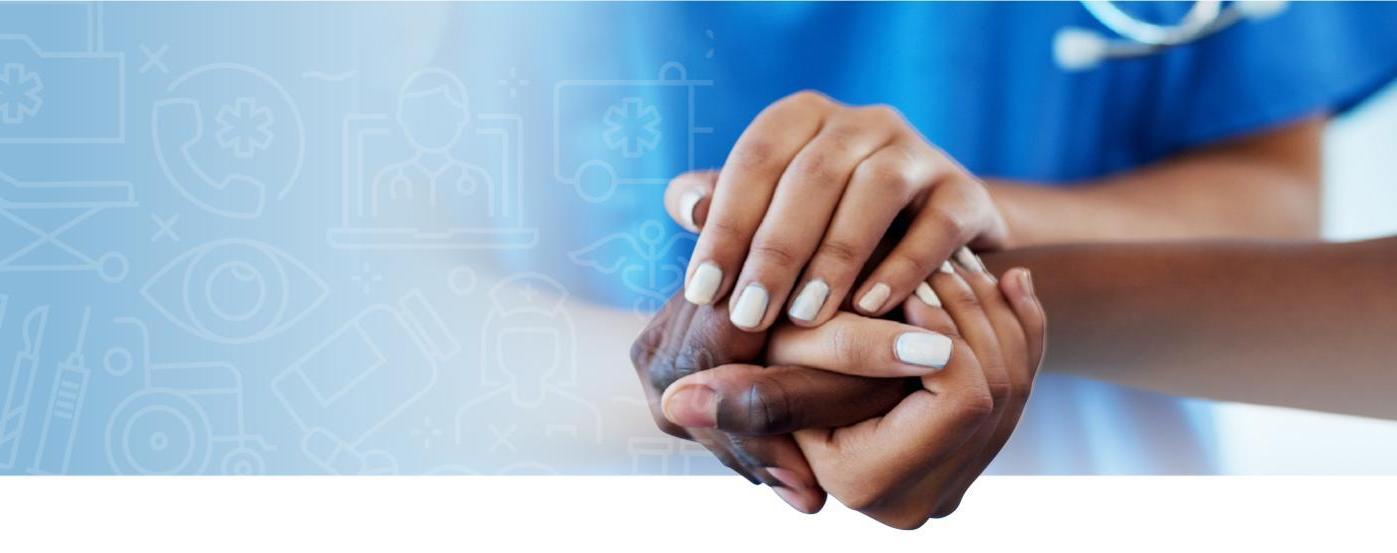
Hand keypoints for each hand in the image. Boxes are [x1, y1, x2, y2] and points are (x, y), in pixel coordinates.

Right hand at [661, 262, 1045, 527]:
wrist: (811, 374)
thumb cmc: (777, 365)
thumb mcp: (771, 369)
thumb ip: (744, 391)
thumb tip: (677, 402)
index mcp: (877, 486)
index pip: (963, 399)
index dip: (946, 334)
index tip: (916, 285)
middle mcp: (926, 498)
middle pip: (1001, 387)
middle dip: (976, 312)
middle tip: (946, 256)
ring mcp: (958, 476)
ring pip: (1018, 379)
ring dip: (994, 311)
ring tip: (962, 258)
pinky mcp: (977, 451)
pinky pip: (1028, 380)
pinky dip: (1023, 324)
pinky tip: (1011, 278)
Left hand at [666, 90, 1008, 331]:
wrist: (929, 236)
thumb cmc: (825, 229)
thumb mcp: (770, 213)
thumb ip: (725, 208)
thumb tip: (687, 206)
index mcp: (805, 118)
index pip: (757, 159)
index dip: (727, 226)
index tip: (702, 292)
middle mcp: (863, 122)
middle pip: (813, 174)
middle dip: (776, 250)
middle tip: (749, 316)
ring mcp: (919, 153)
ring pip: (875, 190)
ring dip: (836, 256)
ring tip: (805, 316)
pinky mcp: (965, 192)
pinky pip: (936, 225)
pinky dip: (903, 267)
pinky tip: (869, 309)